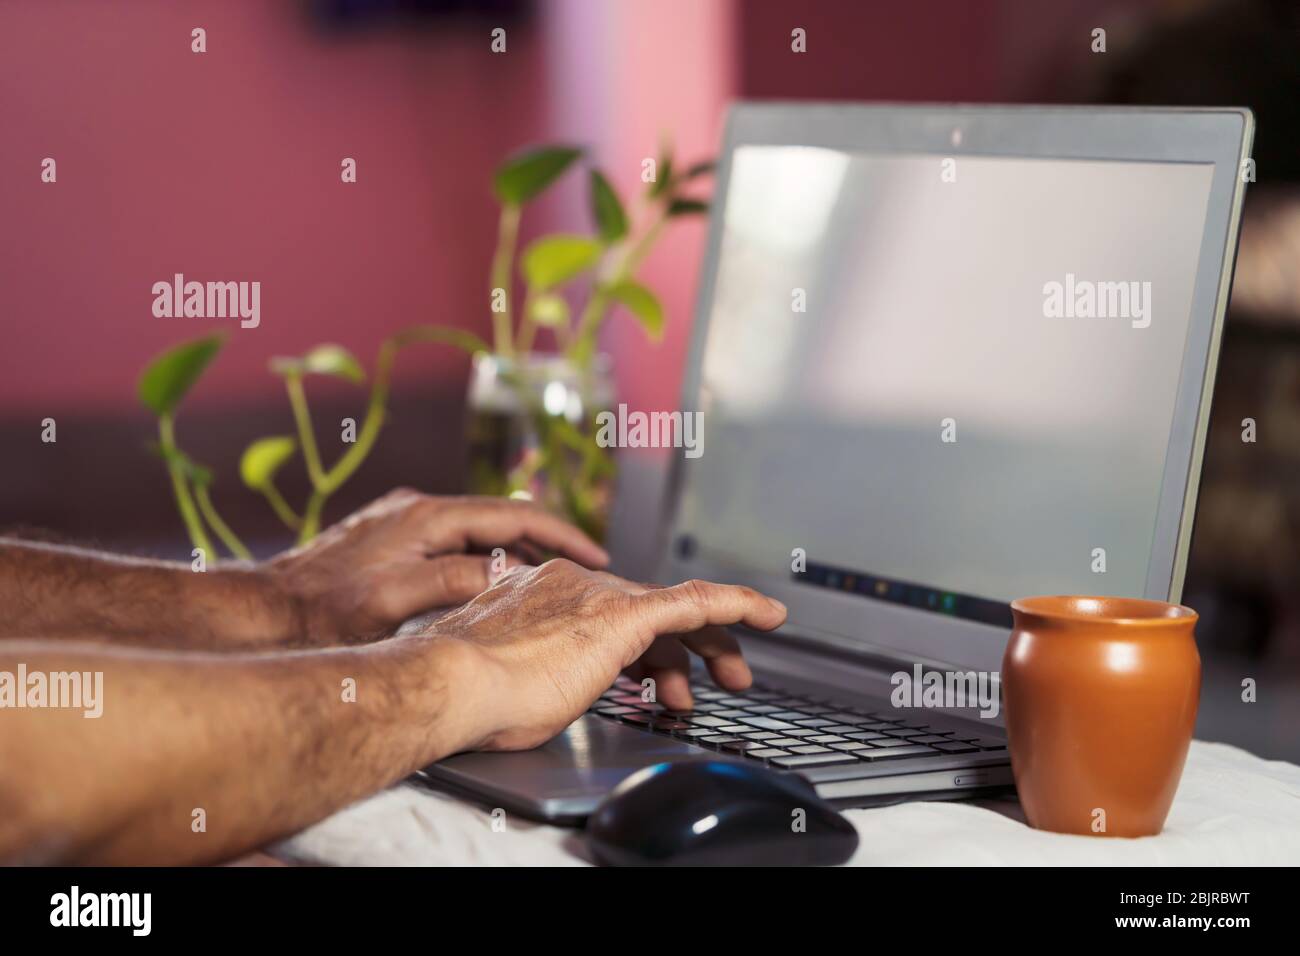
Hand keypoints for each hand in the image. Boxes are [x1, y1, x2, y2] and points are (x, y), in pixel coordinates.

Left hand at [268, 489, 609, 644]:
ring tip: (548, 583)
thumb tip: (510, 574)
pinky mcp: (389, 541)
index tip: (597, 556)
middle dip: (547, 543)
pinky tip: (490, 585)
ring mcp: (402, 523)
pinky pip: (454, 542)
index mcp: (427, 515)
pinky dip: (485, 559)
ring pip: (478, 532)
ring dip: (516, 553)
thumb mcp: (396, 600)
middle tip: (583, 573)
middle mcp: (417, 510)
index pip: (515, 513)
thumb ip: (456, 581)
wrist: (262, 612)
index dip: (562, 535)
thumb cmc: (321, 610)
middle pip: (501, 518)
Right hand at [421, 559, 786, 752]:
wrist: (450, 681)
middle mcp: (572, 584)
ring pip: (675, 610)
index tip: (658, 669)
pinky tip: (765, 614)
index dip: (645, 645)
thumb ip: (533, 669)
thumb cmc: (464, 695)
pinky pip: (695, 602)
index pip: (611, 612)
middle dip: (685, 648)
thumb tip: (538, 686)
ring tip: (732, 680)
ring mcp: (596, 595)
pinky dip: (735, 605)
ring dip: (709, 646)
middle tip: (708, 683)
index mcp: (541, 593)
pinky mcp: (622, 613)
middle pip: (648, 610)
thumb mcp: (505, 678)